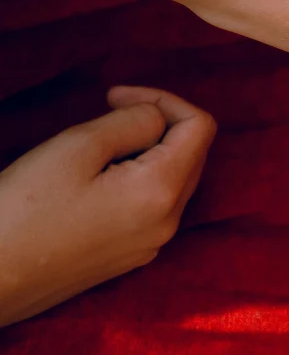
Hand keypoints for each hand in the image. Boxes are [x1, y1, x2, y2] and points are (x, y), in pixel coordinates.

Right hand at [0, 88, 215, 326]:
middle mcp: (167, 223)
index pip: (200, 126)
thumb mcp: (78, 147)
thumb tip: (159, 117)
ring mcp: (148, 245)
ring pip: (173, 179)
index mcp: (162, 193)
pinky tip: (93, 179)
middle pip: (192, 153)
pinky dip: (137, 179)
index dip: (164, 99)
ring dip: (147, 151)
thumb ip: (134, 121)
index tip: (114, 96)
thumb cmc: (21, 211)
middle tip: (107, 111)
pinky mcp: (126, 258)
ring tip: (97, 145)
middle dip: (158, 123)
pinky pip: (151, 206)